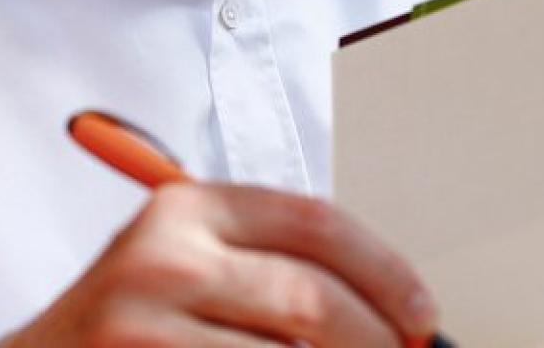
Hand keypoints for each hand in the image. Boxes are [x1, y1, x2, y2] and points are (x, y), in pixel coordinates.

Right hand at [0, 182, 438, 346]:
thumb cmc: (122, 322)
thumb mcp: (179, 261)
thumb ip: (260, 261)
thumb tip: (386, 303)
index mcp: (184, 209)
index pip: (314, 222)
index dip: (386, 270)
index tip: (420, 313)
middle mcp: (163, 260)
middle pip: (314, 301)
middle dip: (377, 341)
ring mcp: (146, 329)